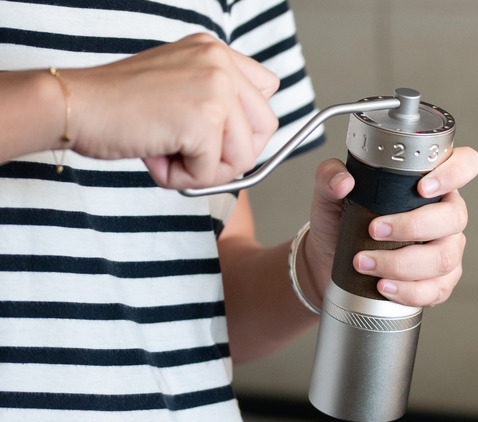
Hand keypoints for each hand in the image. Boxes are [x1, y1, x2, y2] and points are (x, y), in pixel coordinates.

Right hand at [63, 33, 278, 188]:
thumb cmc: (116, 105)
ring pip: (245, 156)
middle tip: (192, 154)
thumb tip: (249, 147)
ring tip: (167, 153)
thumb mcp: (176, 87)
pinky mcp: (204, 119)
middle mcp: (220, 62)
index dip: (247, 124)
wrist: (74, 105)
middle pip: (266, 127)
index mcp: (215, 51)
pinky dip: (182, 179)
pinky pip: (212, 172)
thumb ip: (213, 103)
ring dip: (205, 170)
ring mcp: (216, 88)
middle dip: (233, 153)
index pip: (267, 91)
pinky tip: (155, 156)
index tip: (219, 136)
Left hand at [306, 146, 477, 307]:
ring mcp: (446, 249)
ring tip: (365, 262)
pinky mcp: (439, 283)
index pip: (465, 164)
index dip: (454, 173)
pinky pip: (436, 289)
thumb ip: (330, 175)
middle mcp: (445, 215)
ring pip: (445, 257)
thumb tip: (344, 181)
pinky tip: (383, 286)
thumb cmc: (341, 224)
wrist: (331, 264)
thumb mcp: (329, 194)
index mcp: (430, 183)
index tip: (422, 187)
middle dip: (412, 226)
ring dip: (402, 263)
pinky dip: (408, 290)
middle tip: (374, 230)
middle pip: (454, 217)